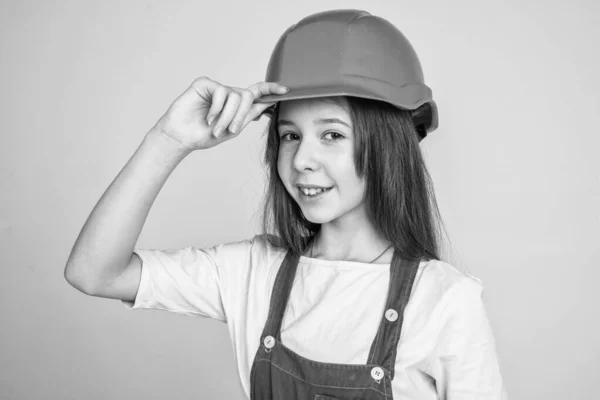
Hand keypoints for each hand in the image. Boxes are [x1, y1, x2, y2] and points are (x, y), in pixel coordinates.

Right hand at [152, 76, 287, 150]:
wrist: (182, 137)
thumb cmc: (205, 135)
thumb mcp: (233, 129)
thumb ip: (249, 115)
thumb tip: (267, 104)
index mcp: (238, 105)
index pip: (258, 93)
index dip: (272, 90)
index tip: (286, 90)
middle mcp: (229, 93)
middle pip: (249, 96)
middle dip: (242, 115)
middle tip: (231, 130)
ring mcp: (217, 87)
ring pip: (236, 96)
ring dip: (227, 117)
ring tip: (216, 128)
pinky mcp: (205, 83)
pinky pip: (221, 92)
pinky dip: (217, 109)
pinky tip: (208, 118)